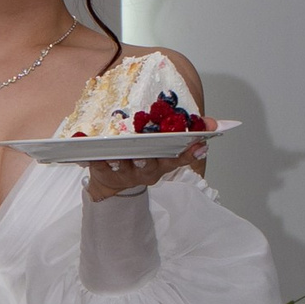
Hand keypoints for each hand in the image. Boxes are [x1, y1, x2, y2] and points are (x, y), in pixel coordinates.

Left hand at [86, 137, 209, 201]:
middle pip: (151, 165)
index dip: (190, 153)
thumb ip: (185, 132)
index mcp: (163, 163)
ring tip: (116, 150)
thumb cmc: (140, 157)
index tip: (200, 143)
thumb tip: (213, 122)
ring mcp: (127, 175)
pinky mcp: (107, 175)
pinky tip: (90, 155)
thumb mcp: (164, 146)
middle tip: (148, 150)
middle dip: (151, 157)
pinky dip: (96, 161)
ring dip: (122, 158)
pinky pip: (101, 168)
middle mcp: (148, 171)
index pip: (180, 159)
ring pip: (126, 166)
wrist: (111, 181)